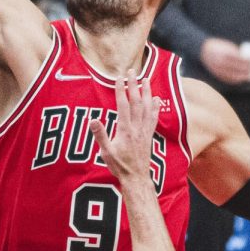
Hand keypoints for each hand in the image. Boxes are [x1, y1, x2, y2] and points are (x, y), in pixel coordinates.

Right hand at [90, 70, 159, 185]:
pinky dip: (155, 107)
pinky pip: (153, 118)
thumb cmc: (120, 165)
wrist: (137, 178)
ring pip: (147, 107)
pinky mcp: (149, 135)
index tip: (119, 78)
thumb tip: (92, 119)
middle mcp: (136, 127)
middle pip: (136, 102)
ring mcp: (144, 131)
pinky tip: (157, 99)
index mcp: (125, 129)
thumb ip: (100, 135)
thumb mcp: (106, 151)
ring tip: (146, 79)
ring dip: (146, 92)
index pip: (123, 105)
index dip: (121, 90)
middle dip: (134, 85)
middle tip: (132, 71)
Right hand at [200, 38, 249, 84]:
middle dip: (246, 69)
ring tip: (247, 75)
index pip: (239, 59)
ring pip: (232, 75)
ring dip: (241, 76)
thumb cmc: (216, 46)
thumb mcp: (226, 46)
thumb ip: (235, 52)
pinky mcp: (215, 73)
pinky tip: (239, 79)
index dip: (247, 61)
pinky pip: (227, 79)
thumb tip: (246, 59)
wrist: (201, 49)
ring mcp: (217, 68)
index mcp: (224, 53)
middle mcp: (220, 61)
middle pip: (237, 68)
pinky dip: (234, 80)